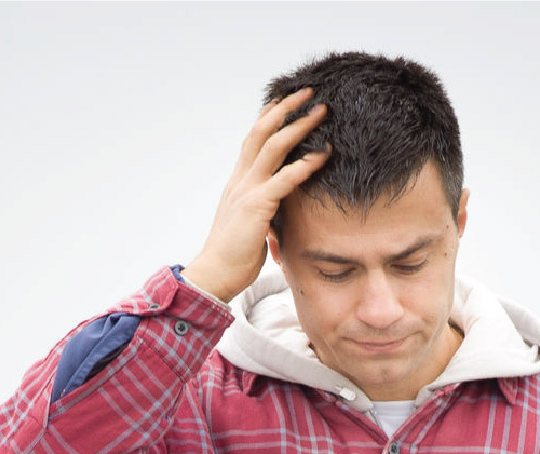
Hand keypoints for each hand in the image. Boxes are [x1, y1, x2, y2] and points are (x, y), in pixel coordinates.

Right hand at [184, 88, 330, 303]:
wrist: (215, 274)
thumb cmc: (234, 255)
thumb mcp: (251, 224)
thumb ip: (264, 209)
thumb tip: (280, 208)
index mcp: (237, 182)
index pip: (252, 140)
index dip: (269, 117)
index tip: (285, 100)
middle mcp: (240, 179)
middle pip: (262, 132)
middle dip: (286, 110)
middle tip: (309, 93)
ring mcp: (247, 190)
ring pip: (274, 146)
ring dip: (299, 126)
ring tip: (321, 111)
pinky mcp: (256, 205)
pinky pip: (284, 178)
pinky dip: (305, 164)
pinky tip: (324, 153)